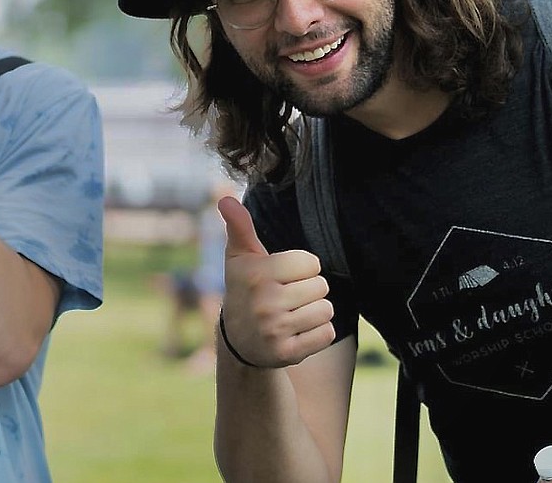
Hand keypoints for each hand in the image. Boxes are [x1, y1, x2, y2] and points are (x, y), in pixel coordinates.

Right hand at [219, 196, 334, 366]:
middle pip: (321, 286)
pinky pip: (326, 334)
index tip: (282, 277)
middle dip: (308, 290)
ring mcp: (274, 330)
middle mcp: (264, 302)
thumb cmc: (246, 288)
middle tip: (285, 298)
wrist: (238, 341)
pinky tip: (296, 332)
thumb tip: (224, 198)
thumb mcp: (240, 257)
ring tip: (291, 314)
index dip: (301, 268)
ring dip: (314, 312)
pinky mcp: (287, 353)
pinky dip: (318, 333)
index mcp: (256, 274)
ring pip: (326, 310)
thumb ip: (239, 226)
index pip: (311, 262)